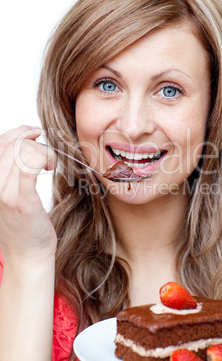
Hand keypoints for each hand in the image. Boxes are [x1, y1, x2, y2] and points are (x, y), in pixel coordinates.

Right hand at [0, 125, 56, 268]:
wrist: (27, 256)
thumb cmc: (23, 225)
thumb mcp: (9, 195)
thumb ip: (11, 173)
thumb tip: (24, 147)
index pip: (1, 142)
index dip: (20, 132)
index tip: (35, 132)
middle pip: (14, 144)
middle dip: (36, 142)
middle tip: (48, 158)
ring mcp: (5, 193)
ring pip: (24, 152)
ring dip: (44, 153)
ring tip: (50, 166)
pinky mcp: (22, 202)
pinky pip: (29, 168)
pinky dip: (43, 160)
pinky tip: (50, 169)